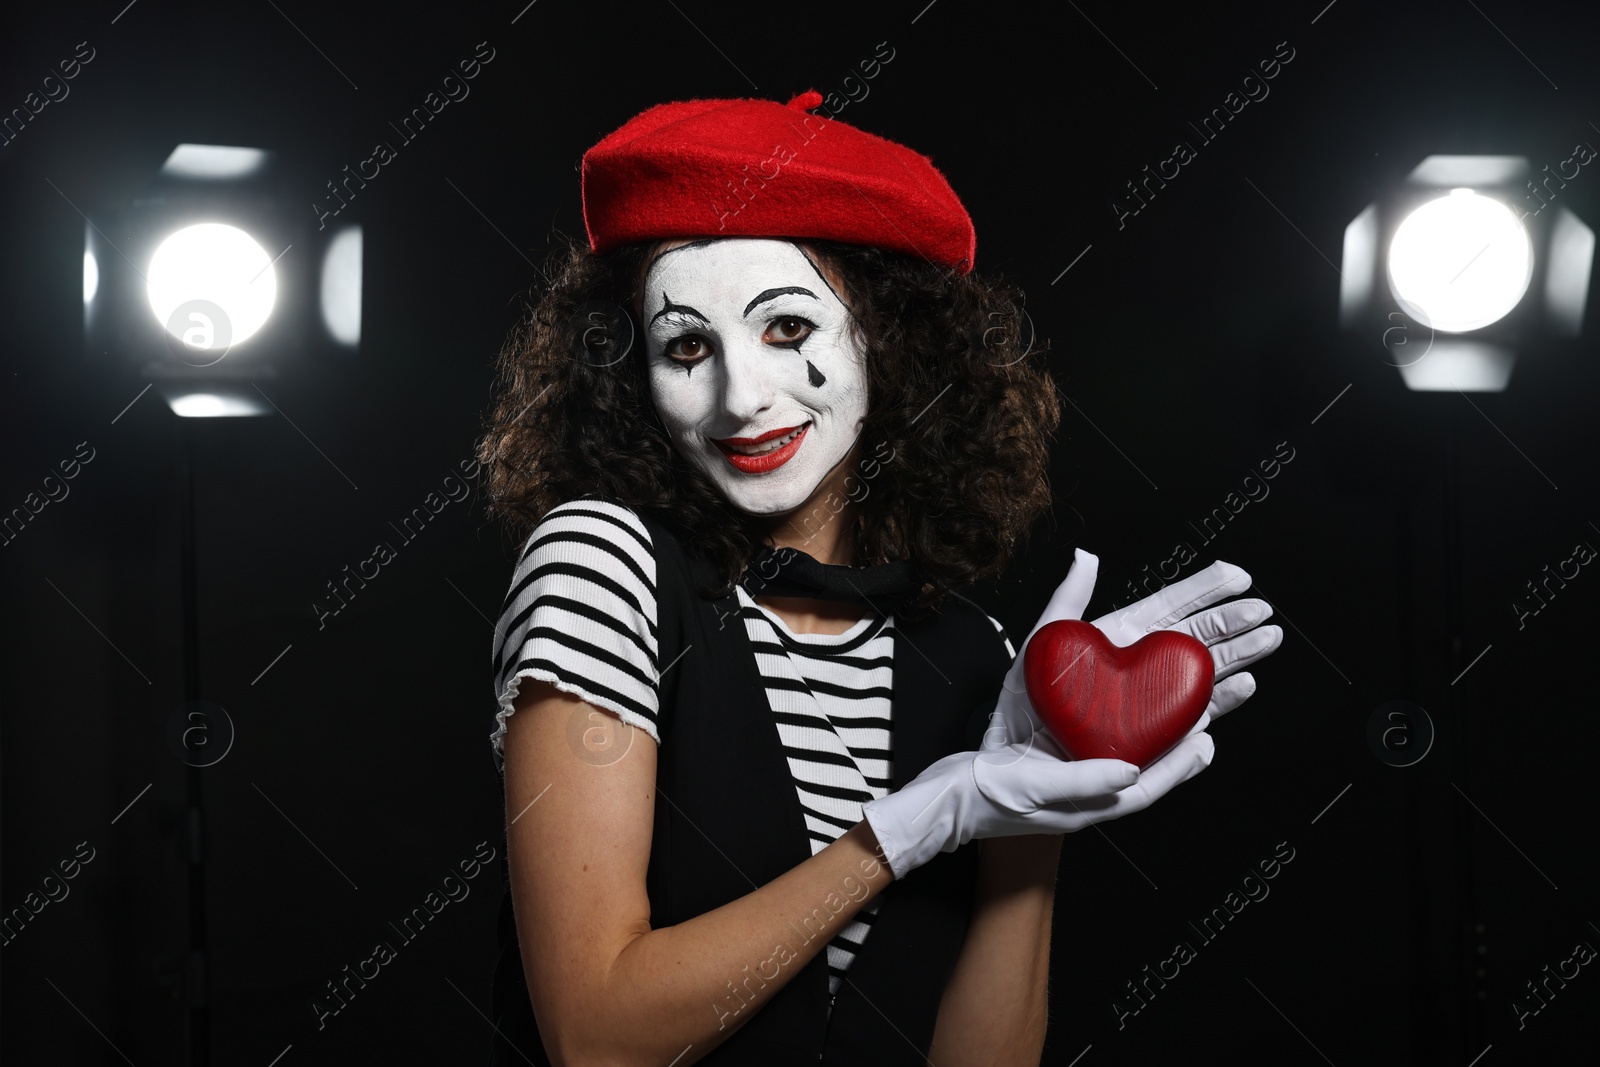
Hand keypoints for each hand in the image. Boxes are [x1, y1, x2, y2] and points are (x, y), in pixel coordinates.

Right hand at [861, 730, 1213, 879]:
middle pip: (1145, 762)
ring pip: (1125, 748)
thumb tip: (1131, 771)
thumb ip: (1086, 781)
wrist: (945, 801)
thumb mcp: (1040, 789)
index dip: (1182, 764)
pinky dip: (1111, 718)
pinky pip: (1095, 737)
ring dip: (1150, 724)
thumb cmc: (988, 802)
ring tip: (1172, 697)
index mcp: (1092, 803)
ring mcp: (1072, 775)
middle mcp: (1089, 790)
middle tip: (1205, 706)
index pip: (1151, 786)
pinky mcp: (1054, 759)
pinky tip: (1113, 700)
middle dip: (1175, 737)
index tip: (1207, 737)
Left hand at [987, 551, 1282, 755]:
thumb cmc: (1018, 713)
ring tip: (1255, 661)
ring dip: (1228, 680)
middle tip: (1264, 618)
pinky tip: (1209, 730)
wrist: (999, 775)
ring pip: (1196, 699)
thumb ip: (1066, 601)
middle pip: (1194, 652)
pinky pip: (1170, 757)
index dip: (1204, 592)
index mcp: (1117, 650)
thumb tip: (1086, 557)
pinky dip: (1190, 748)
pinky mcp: (1136, 765)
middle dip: (1231, 633)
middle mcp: (1137, 684)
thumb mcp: (1037, 649)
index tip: (1238, 576)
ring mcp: (1142, 723)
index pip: (1169, 613)